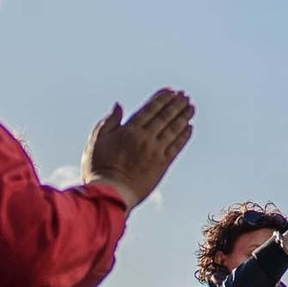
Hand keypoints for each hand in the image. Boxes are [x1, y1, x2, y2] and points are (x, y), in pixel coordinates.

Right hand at [79, 89, 195, 207]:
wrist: (110, 195)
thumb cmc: (99, 169)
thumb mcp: (97, 142)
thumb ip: (109, 122)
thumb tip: (119, 105)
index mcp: (129, 130)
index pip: (150, 109)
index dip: (162, 98)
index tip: (170, 91)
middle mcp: (145, 138)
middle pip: (165, 116)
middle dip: (176, 104)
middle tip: (184, 95)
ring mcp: (155, 151)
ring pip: (173, 129)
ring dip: (183, 116)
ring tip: (190, 107)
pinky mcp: (162, 165)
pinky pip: (176, 146)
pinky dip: (184, 136)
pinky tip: (189, 127)